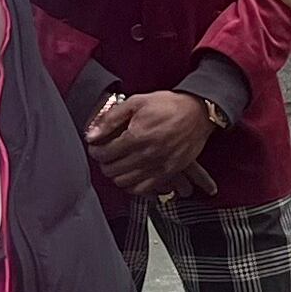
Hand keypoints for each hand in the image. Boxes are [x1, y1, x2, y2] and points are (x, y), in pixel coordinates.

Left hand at [86, 90, 213, 197]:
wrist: (198, 112)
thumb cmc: (169, 105)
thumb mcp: (137, 102)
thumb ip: (111, 118)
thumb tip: (92, 134)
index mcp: (136, 136)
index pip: (104, 153)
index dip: (95, 150)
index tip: (96, 146)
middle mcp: (146, 154)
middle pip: (112, 170)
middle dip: (104, 162)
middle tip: (106, 154)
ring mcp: (158, 166)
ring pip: (124, 182)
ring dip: (116, 174)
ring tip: (118, 164)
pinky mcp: (168, 173)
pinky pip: (142, 189)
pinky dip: (132, 185)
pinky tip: (131, 175)